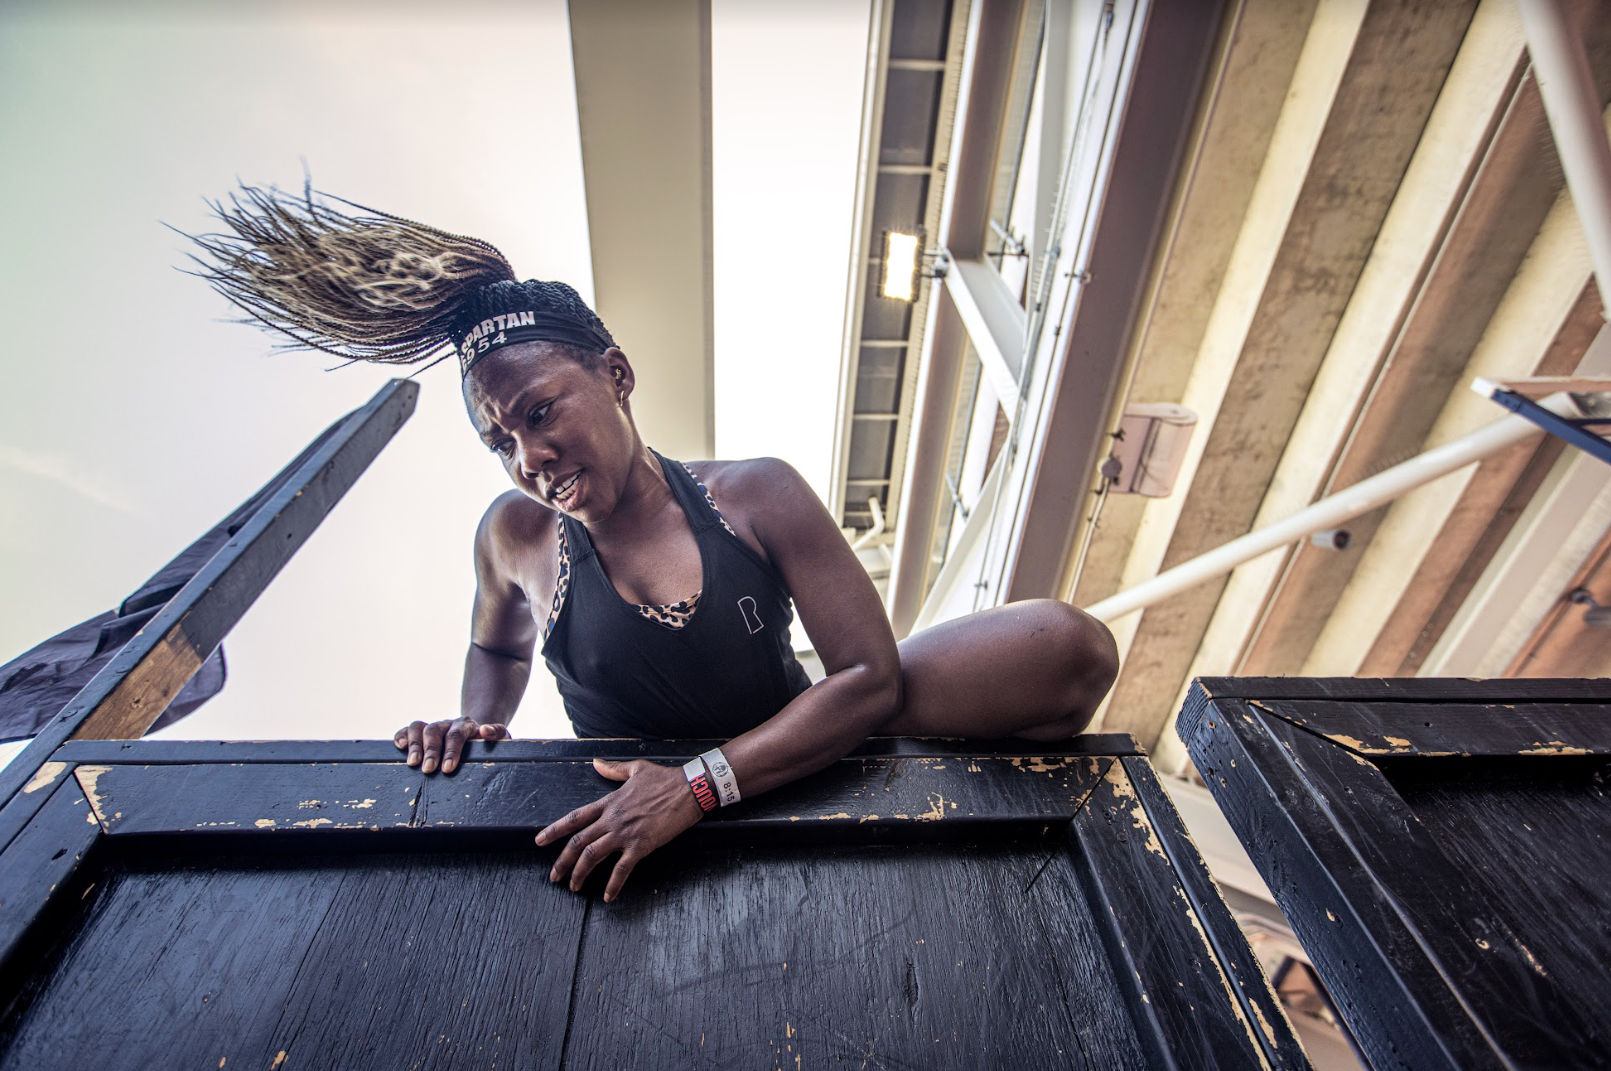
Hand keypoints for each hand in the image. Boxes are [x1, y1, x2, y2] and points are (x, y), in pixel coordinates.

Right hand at [393, 716, 508, 773]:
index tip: (447, 769)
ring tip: (412, 763)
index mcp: (467, 725)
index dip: (451, 751)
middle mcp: (448, 723)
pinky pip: (408, 729)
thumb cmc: (488, 743)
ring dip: (414, 744)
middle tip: (428, 770)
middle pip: (435, 731)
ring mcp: (434, 726)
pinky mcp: (422, 732)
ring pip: (419, 727)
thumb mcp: (501, 738)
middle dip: (431, 751)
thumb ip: (498, 733)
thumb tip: (486, 731)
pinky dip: (401, 735)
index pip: (457, 735)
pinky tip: (400, 747)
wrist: (478, 733)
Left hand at [536, 759, 703, 901]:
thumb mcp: (635, 769)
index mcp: (609, 802)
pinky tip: (607, 896)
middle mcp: (612, 819)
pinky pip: (622, 869)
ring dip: (580, 873)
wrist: (689, 788)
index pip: (575, 818)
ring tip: (574, 887)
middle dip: (562, 861)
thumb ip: (613, 770)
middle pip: (579, 842)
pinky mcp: (642, 845)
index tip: (539, 841)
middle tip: (554, 876)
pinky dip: (613, 884)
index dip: (554, 830)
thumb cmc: (665, 779)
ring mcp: (626, 833)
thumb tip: (596, 762)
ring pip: (593, 856)